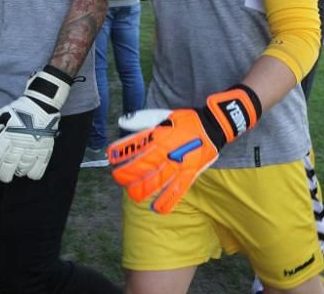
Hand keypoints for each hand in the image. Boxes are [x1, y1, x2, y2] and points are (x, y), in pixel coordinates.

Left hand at [0, 66, 71, 182]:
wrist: (42, 104)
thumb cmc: (20, 110)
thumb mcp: (1, 114)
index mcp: (7, 135)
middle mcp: (20, 143)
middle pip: (8, 166)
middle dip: (3, 175)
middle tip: (3, 176)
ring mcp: (34, 147)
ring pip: (23, 168)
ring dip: (17, 173)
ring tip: (16, 171)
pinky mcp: (45, 149)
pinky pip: (39, 168)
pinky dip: (33, 173)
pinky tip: (29, 172)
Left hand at [107, 85, 260, 214]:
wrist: (212, 126)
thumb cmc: (185, 121)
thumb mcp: (162, 115)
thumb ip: (142, 119)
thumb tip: (123, 121)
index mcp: (158, 135)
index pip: (134, 145)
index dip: (120, 153)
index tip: (111, 157)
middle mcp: (165, 152)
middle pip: (140, 168)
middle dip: (126, 175)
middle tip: (118, 177)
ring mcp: (177, 165)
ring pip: (155, 183)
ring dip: (141, 191)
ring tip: (133, 194)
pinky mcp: (189, 175)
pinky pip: (177, 192)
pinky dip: (166, 202)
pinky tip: (157, 209)